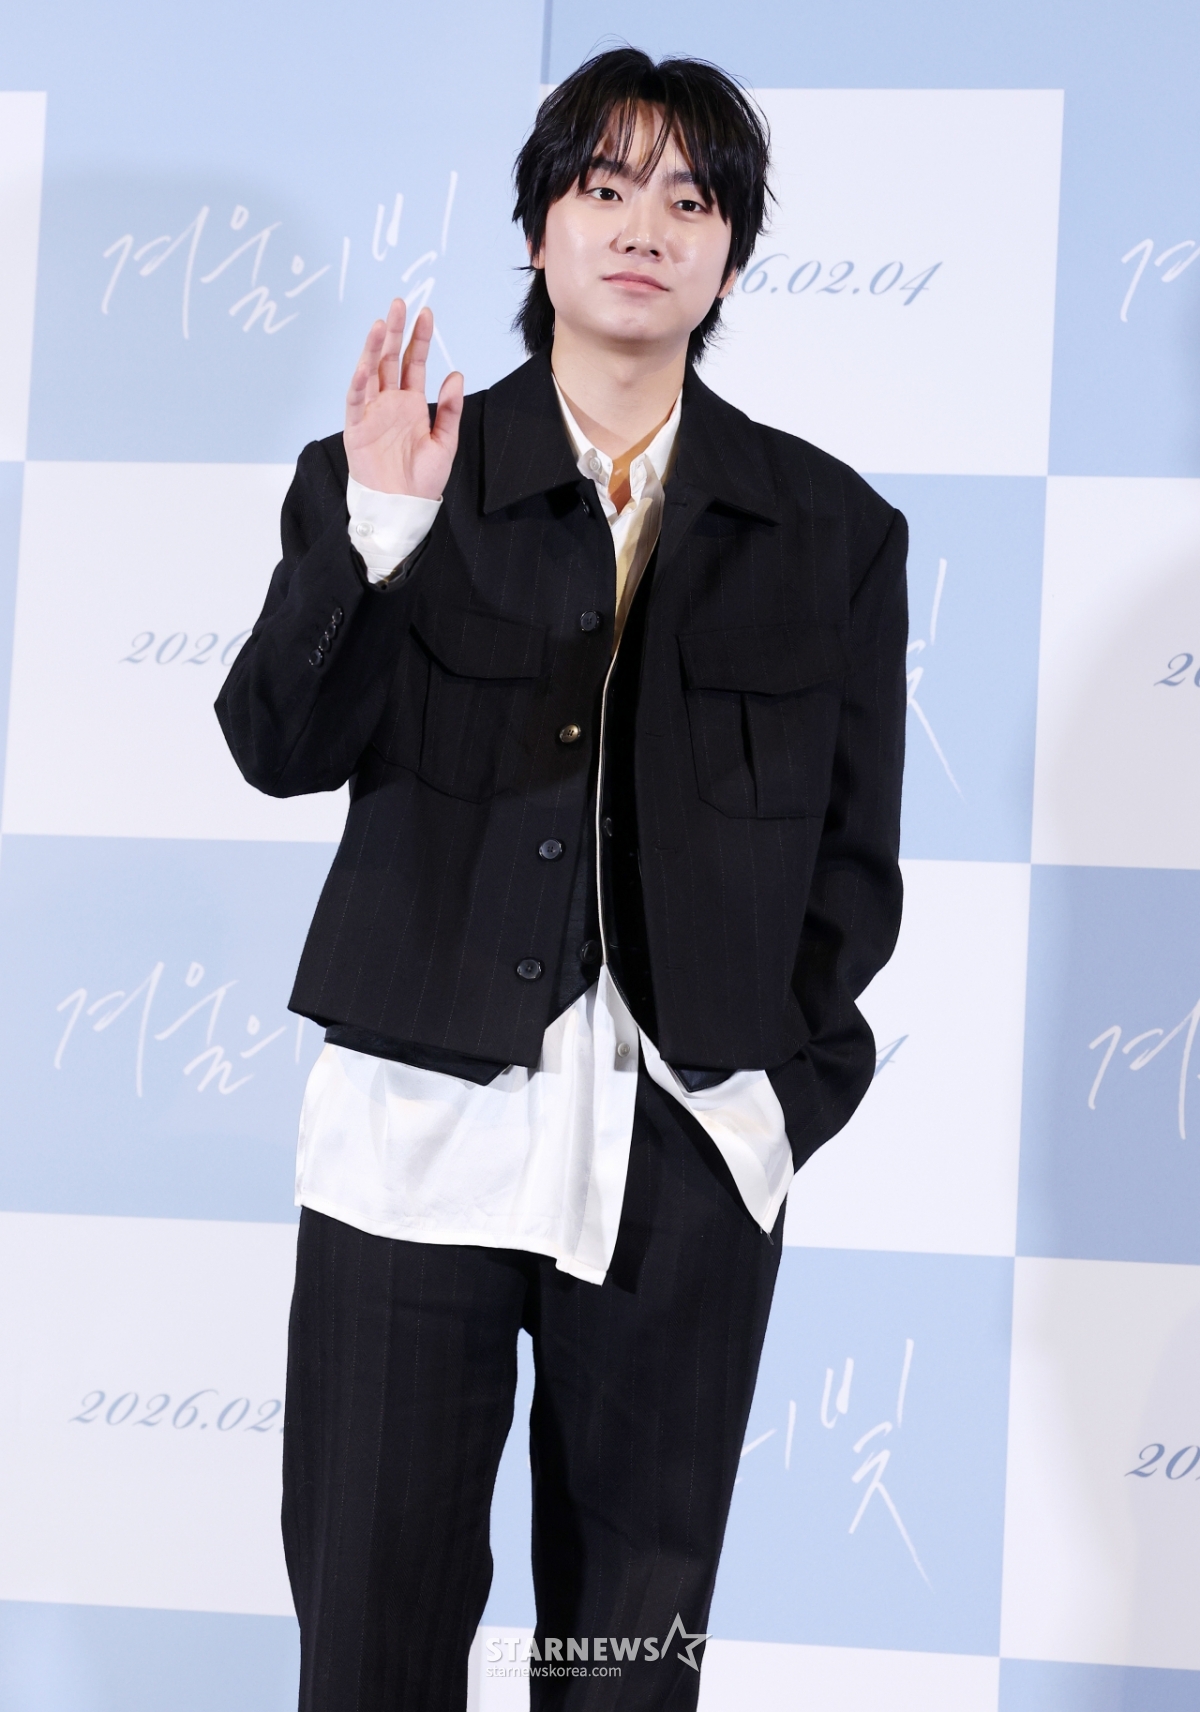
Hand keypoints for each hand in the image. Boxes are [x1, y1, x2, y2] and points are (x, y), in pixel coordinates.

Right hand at [344, 299, 463, 497]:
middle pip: (390, 359)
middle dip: (395, 331)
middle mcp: (389, 402)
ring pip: (370, 372)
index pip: (413, 363)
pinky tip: (365, 363)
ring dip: (374, 348)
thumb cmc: (422, 479)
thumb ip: (450, 409)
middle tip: (399, 303)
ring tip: (382, 324)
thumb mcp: (445, 442)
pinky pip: (355, 400)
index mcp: (410, 403)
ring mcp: (371, 412)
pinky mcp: (356, 427)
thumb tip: (455, 374)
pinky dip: (358, 382)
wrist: (402, 507)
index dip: (420, 339)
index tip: (427, 313)